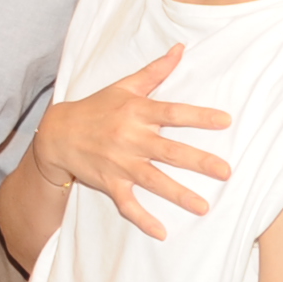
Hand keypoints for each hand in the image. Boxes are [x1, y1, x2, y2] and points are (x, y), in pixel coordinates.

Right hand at [28, 41, 230, 240]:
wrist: (57, 133)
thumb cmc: (96, 108)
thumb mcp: (123, 86)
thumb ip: (155, 71)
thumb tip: (181, 49)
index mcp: (136, 112)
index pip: (172, 113)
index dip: (198, 117)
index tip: (225, 121)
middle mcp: (130, 138)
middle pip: (169, 151)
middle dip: (197, 161)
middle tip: (225, 171)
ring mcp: (119, 163)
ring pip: (152, 180)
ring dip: (178, 194)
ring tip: (203, 207)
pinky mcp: (109, 183)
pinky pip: (127, 204)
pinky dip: (143, 219)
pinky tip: (162, 232)